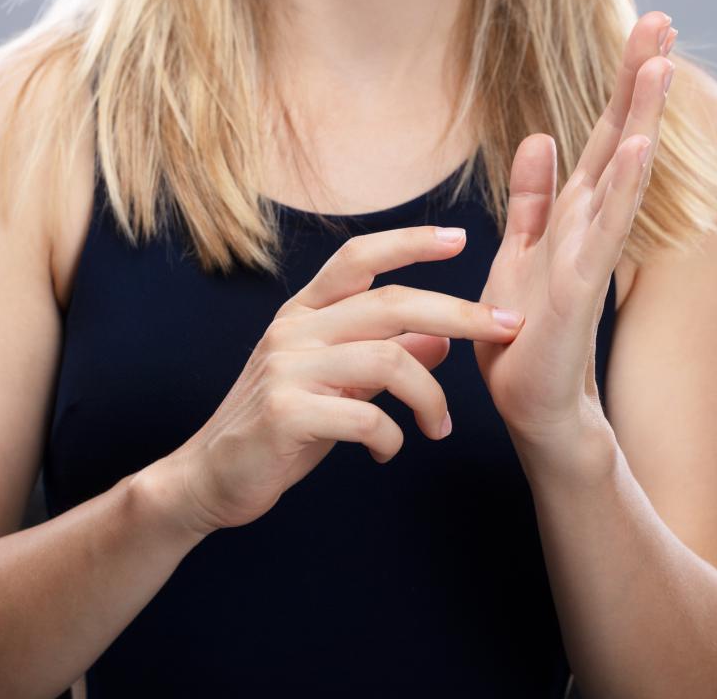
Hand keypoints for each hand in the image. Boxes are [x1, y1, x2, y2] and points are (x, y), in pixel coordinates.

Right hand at [157, 226, 525, 534]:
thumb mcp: (335, 385)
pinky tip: (387, 451)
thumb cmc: (279, 429)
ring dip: (431, 398)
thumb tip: (440, 337)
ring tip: (440, 428)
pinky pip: (368, 416)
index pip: (358, 258)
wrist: (209, 479)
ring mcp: (288, 369)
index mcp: (303, 314)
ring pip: (390, 360)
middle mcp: (294, 330)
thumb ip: (382, 356)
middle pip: (392, 303)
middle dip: (460, 314)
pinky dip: (393, 437)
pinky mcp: (287, 413)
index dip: (410, 242)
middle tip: (506, 329)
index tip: (460, 238)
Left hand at [474, 11, 676, 465]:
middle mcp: (588, 229)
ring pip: (621, 176)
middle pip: (619, 142)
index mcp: (571, 216)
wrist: (534, 406)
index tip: (643, 29)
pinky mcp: (580, 291)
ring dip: (641, 120)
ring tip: (661, 64)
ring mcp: (590, 257)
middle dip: (638, 82)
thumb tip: (540, 137)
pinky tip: (640, 150)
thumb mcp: (520, 253)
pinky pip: (603, 232)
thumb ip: (532, 199)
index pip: (602, 139)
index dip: (621, 86)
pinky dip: (622, 190)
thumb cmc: (525, 335)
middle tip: (660, 18)